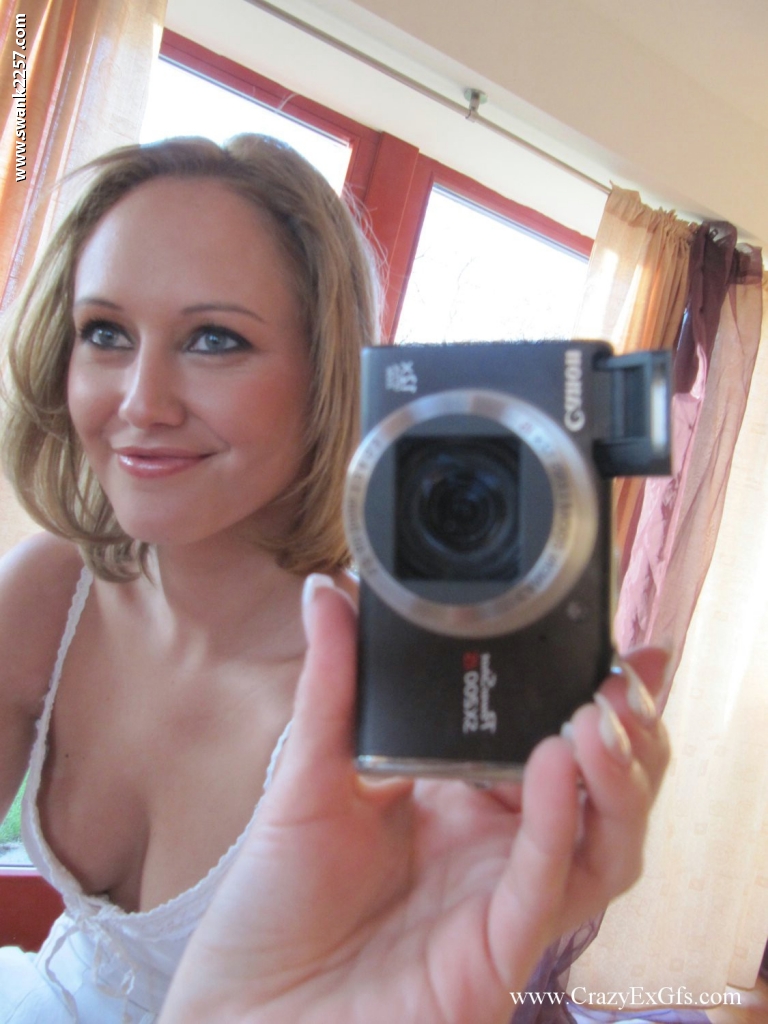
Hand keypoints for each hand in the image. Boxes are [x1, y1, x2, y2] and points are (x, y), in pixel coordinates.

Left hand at [160, 578, 669, 1023]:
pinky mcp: (496, 947)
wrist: (246, 1001)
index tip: (610, 641)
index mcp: (463, 798)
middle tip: (621, 677)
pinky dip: (562, 819)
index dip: (589, 693)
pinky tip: (558, 759)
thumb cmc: (276, 900)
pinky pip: (548, 882)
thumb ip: (333, 680)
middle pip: (600, 789)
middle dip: (627, 731)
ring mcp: (504, 897)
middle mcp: (497, 846)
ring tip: (599, 711)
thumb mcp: (309, 772)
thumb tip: (328, 590)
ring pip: (605, 840)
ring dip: (618, 775)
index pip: (550, 737)